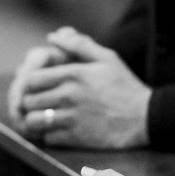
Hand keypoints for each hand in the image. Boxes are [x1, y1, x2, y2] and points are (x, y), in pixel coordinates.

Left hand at [15, 28, 151, 149]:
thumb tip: (52, 37)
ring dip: (35, 121)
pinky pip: (48, 138)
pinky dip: (49, 135)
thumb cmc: (125, 85)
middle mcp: (69, 95)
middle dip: (30, 102)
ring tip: (42, 119)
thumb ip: (79, 45)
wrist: (145, 117)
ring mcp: (72, 117)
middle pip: (29, 100)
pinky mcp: (77, 138)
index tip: (34, 88)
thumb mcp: (106, 58)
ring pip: (34, 121)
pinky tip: (56, 130)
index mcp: (74, 74)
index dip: (29, 84)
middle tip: (37, 104)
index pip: (33, 79)